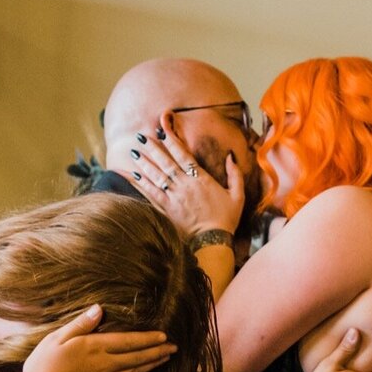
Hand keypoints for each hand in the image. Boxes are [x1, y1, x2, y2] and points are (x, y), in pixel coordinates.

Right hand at [20, 304, 175, 371]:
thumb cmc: (42, 369)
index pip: (128, 341)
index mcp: (94, 347)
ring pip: (134, 371)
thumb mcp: (55, 339)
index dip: (147, 339)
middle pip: (137, 357)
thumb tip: (99, 309)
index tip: (164, 336)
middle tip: (174, 348)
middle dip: (157, 352)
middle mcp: (104, 365)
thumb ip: (79, 324)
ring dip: (151, 364)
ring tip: (164, 359)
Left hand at [127, 118, 244, 238]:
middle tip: (140, 136)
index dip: (172, 142)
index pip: (183, 155)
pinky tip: (134, 175)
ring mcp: (175, 197)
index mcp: (201, 179)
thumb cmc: (226, 218)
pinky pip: (152, 193)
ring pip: (157, 175)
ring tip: (134, 152)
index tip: (162, 131)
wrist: (213, 240)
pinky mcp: (167, 209)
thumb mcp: (238, 195)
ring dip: (145, 163)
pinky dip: (142, 184)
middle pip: (166, 162)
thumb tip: (231, 157)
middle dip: (152, 148)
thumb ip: (235, 174)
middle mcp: (185, 185)